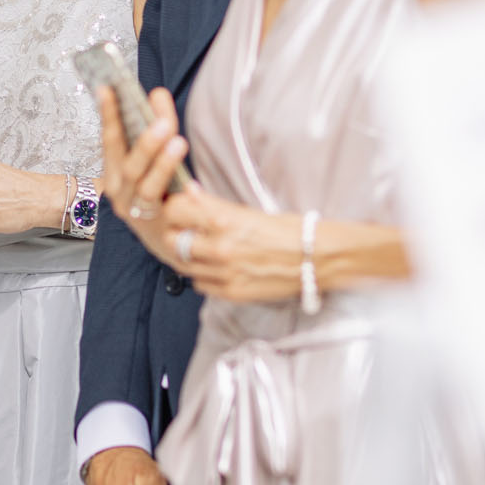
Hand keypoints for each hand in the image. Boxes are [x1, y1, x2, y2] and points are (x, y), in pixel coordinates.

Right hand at [95, 85, 193, 253]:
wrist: (166, 242)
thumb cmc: (156, 194)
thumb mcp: (150, 160)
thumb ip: (156, 126)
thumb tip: (158, 94)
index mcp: (115, 174)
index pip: (111, 141)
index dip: (109, 116)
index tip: (109, 89)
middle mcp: (122, 195)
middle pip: (132, 167)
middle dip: (145, 144)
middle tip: (162, 122)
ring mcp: (141, 215)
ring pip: (148, 189)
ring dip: (163, 165)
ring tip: (178, 143)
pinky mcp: (162, 232)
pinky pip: (172, 214)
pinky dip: (184, 201)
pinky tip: (195, 188)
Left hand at [157, 188, 303, 301]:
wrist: (314, 258)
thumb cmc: (285, 229)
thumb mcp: (247, 211)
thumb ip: (214, 206)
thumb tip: (190, 192)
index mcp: (223, 219)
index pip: (174, 210)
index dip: (173, 209)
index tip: (179, 209)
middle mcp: (219, 245)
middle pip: (171, 240)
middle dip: (174, 235)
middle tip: (184, 232)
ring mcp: (223, 272)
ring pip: (182, 265)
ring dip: (188, 257)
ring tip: (201, 251)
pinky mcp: (231, 292)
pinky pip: (199, 284)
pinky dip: (203, 276)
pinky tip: (215, 268)